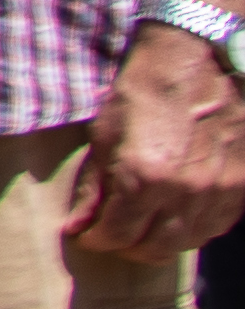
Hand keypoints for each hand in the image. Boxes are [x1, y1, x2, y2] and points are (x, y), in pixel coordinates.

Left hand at [73, 29, 244, 259]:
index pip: (116, 235)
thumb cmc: (145, 90)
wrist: (200, 60)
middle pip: (153, 248)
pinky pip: (216, 227)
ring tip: (142, 231)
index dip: (95, 239)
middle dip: (125, 247)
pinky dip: (193, 231)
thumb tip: (79, 224)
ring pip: (187, 243)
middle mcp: (184, 194)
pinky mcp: (241, 187)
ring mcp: (218, 193)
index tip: (85, 233)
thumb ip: (94, 185)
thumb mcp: (105, 133)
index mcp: (143, 179)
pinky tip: (177, 219)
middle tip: (111, 236)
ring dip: (160, 244)